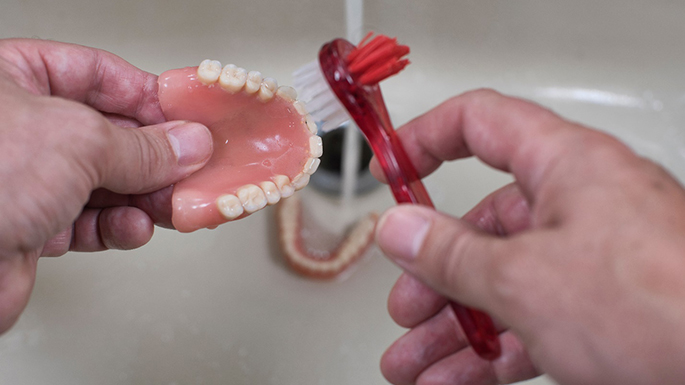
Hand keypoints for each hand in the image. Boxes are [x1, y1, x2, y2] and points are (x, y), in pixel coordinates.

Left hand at [0, 39, 212, 332]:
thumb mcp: (77, 143)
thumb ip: (141, 147)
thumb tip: (186, 144)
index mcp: (13, 80)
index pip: (100, 74)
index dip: (149, 98)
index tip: (190, 120)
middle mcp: (20, 127)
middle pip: (110, 134)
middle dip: (155, 158)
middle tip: (192, 169)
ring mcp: (27, 178)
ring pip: (106, 182)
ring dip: (144, 197)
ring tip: (170, 204)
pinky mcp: (33, 225)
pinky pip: (91, 220)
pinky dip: (117, 227)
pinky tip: (131, 228)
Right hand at [373, 90, 684, 384]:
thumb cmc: (662, 303)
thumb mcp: (526, 277)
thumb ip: (451, 253)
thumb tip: (400, 229)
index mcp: (566, 166)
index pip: (481, 124)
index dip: (427, 139)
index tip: (392, 168)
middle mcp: (580, 206)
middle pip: (485, 226)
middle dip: (434, 275)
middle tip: (406, 305)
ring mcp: (593, 262)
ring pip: (503, 285)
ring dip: (453, 329)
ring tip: (414, 364)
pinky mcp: (606, 312)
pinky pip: (531, 323)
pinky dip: (491, 353)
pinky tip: (457, 380)